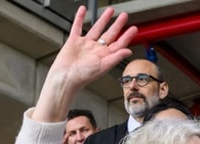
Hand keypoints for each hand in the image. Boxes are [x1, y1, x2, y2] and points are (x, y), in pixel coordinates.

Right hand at [34, 6, 136, 122]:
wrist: (65, 77)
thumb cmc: (83, 76)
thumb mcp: (103, 66)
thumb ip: (116, 57)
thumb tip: (128, 51)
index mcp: (105, 55)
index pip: (119, 43)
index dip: (127, 36)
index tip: (134, 28)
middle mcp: (97, 49)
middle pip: (110, 33)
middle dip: (118, 25)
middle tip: (124, 16)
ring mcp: (86, 44)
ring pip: (97, 28)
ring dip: (103, 19)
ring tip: (110, 11)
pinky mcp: (74, 41)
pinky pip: (78, 26)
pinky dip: (80, 17)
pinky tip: (83, 10)